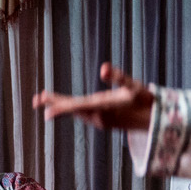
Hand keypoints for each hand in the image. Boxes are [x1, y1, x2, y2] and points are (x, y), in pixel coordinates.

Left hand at [34, 63, 155, 130]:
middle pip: (73, 109)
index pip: (79, 107)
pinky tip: (62, 104)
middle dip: (54, 104)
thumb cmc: (145, 100)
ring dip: (60, 105)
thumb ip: (119, 76)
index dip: (62, 109)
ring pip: (76, 112)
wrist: (155, 121)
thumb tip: (103, 68)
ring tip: (41, 99)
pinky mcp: (102, 121)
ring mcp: (100, 121)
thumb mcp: (134, 86)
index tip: (47, 112)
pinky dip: (70, 108)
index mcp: (105, 108)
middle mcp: (99, 117)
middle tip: (35, 100)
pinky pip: (81, 114)